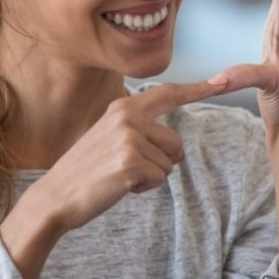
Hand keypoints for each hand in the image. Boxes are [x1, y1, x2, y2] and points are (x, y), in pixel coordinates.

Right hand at [26, 80, 237, 231]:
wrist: (55, 197)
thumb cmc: (87, 172)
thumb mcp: (110, 138)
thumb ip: (141, 132)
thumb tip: (178, 149)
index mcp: (123, 107)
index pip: (167, 94)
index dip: (197, 90)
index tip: (223, 81)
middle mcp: (127, 117)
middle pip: (177, 144)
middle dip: (160, 163)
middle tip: (125, 168)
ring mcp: (129, 138)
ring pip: (169, 164)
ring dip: (150, 177)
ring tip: (119, 176)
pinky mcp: (131, 161)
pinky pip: (159, 179)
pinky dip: (143, 188)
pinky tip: (119, 185)